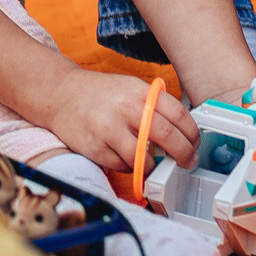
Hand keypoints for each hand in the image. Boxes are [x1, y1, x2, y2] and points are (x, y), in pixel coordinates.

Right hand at [47, 69, 199, 174]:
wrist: (60, 94)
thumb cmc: (99, 93)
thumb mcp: (130, 87)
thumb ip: (154, 104)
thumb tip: (182, 130)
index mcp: (139, 92)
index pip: (177, 114)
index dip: (192, 133)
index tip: (195, 143)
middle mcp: (126, 108)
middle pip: (166, 136)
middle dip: (183, 154)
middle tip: (187, 161)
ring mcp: (109, 128)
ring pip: (144, 158)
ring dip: (154, 166)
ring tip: (154, 165)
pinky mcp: (95, 148)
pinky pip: (122, 166)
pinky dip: (130, 167)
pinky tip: (128, 160)